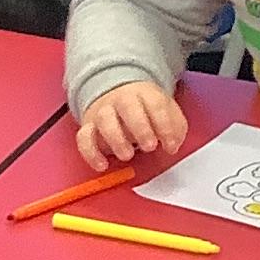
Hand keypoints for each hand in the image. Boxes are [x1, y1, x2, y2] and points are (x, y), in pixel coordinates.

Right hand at [74, 81, 188, 170]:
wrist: (115, 94)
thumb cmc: (145, 111)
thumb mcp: (166, 113)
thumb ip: (175, 127)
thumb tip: (173, 143)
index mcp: (144, 94)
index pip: (156, 104)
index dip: (165, 126)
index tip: (171, 146)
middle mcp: (121, 99)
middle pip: (128, 107)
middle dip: (141, 128)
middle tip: (150, 147)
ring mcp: (102, 112)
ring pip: (104, 119)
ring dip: (116, 139)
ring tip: (128, 155)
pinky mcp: (88, 127)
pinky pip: (84, 138)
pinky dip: (91, 153)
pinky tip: (102, 165)